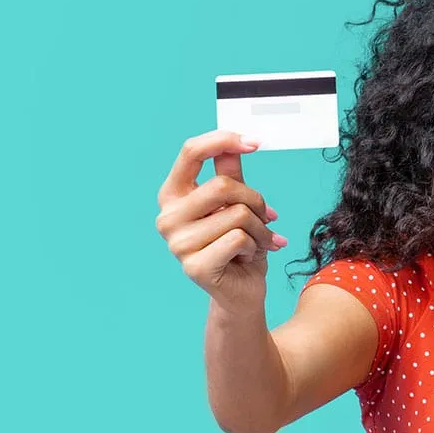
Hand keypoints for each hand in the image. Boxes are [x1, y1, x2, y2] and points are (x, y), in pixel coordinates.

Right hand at [155, 129, 286, 309]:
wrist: (242, 291)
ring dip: (260, 228)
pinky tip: (249, 257)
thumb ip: (231, 173)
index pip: (190, 152)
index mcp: (172, 195)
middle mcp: (167, 217)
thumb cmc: (239, 245)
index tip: (255, 143)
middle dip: (255, 200)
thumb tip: (236, 142)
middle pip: (223, 185)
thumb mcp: (237, 204)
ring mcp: (177, 244)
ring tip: (257, 242)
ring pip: (237, 214)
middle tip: (266, 217)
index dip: (223, 141)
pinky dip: (255, 246)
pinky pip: (239, 239)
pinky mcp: (194, 266)